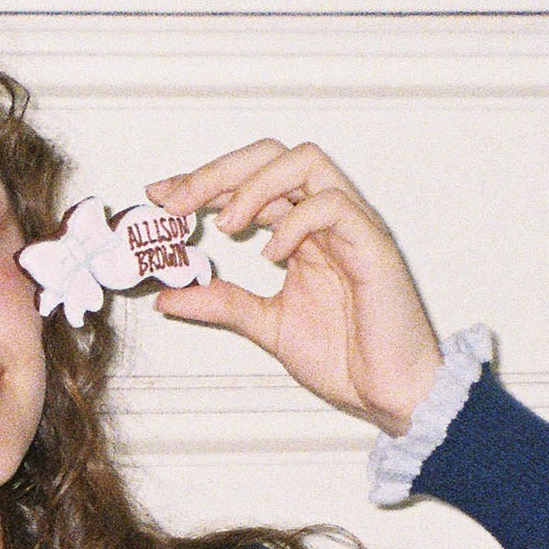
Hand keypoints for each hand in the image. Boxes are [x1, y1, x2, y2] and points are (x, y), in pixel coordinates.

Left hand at [146, 141, 442, 436]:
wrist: (388, 392)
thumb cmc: (345, 357)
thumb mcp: (264, 325)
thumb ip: (220, 303)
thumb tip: (166, 296)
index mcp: (300, 232)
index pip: (249, 181)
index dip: (202, 182)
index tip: (160, 198)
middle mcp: (324, 218)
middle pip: (271, 155)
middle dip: (218, 172)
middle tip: (178, 203)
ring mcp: (350, 225)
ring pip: (304, 161)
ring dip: (255, 186)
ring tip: (227, 225)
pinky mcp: (372, 243)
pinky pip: (332, 205)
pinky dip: (295, 222)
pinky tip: (272, 255)